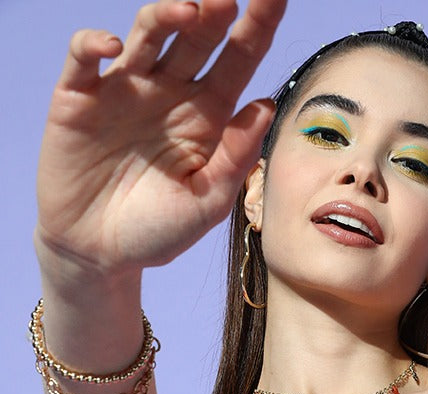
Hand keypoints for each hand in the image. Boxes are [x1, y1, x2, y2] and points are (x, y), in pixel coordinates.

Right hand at [35, 0, 285, 275]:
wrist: (98, 253)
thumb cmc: (158, 230)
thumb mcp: (206, 202)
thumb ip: (235, 156)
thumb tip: (266, 104)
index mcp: (208, 114)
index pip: (238, 60)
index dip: (258, 26)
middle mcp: (170, 92)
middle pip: (198, 37)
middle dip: (217, 11)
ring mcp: (125, 89)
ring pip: (148, 34)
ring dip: (167, 15)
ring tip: (191, 10)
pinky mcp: (80, 97)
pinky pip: (86, 57)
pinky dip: (96, 44)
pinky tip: (116, 47)